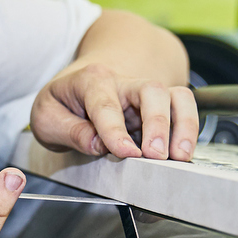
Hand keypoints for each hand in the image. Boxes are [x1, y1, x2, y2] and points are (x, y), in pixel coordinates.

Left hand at [31, 62, 198, 160]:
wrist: (81, 82)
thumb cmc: (64, 101)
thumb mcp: (47, 117)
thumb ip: (68, 131)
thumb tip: (96, 145)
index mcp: (91, 81)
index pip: (105, 104)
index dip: (115, 130)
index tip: (126, 153)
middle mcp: (123, 83)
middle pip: (151, 91)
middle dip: (157, 123)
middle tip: (155, 155)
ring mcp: (145, 93)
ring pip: (176, 96)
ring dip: (183, 126)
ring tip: (180, 156)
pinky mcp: (161, 105)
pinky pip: (184, 108)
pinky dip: (190, 130)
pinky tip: (184, 151)